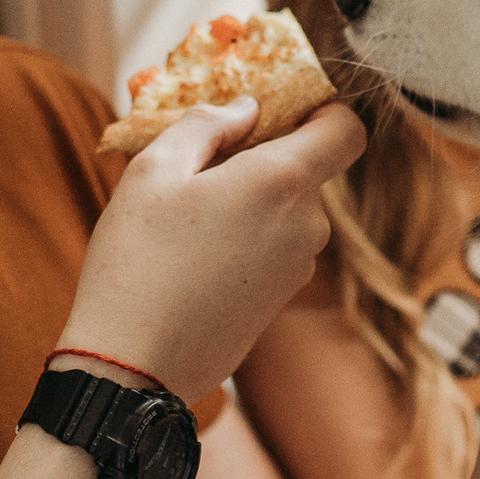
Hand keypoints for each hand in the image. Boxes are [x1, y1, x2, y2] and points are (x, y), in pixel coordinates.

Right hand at [59, 99, 364, 399]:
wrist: (133, 368)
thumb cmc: (137, 262)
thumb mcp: (153, 169)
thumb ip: (206, 124)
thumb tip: (246, 111)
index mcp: (283, 182)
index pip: (346, 130)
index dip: (320, 110)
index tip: (273, 111)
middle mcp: (306, 224)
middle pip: (305, 168)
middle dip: (259, 157)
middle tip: (195, 166)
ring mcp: (297, 267)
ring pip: (284, 209)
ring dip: (247, 200)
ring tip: (184, 218)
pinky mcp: (280, 300)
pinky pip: (274, 246)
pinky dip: (244, 237)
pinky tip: (192, 255)